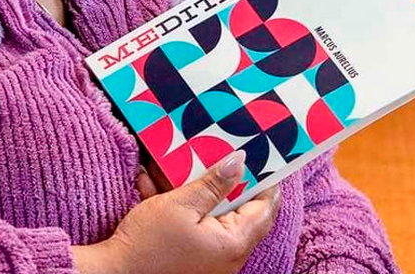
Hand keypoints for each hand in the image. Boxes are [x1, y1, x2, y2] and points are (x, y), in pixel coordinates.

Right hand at [73, 151, 280, 273]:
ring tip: (180, 165)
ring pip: (214, 216)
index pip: (265, 207)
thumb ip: (213, 184)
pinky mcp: (193, 259)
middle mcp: (228, 256)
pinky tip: (156, 185)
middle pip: (241, 211)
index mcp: (233, 243)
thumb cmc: (148, 243)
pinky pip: (196, 227)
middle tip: (221, 154)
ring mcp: (211, 260)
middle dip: (228, 180)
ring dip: (199, 191)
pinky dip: (184, 208)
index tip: (260, 155)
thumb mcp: (181, 204)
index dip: (266, 179)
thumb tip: (240, 163)